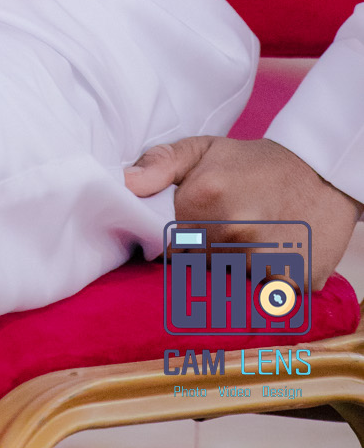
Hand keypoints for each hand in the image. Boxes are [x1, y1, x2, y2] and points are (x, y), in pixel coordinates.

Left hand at [125, 135, 361, 288]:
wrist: (321, 172)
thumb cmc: (253, 163)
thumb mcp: (204, 149)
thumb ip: (159, 163)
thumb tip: (125, 184)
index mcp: (205, 197)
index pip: (167, 243)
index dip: (174, 242)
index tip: (186, 233)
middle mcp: (234, 231)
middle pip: (198, 266)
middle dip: (204, 254)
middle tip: (224, 231)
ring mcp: (266, 260)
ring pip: (230, 284)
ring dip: (234, 271)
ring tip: (249, 241)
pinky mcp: (295, 283)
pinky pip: (262, 298)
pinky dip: (263, 284)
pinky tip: (270, 256)